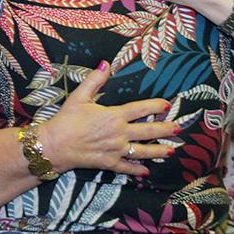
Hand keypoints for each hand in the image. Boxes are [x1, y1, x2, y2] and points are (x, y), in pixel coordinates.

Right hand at [40, 61, 176, 177]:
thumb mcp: (80, 96)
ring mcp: (116, 150)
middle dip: (165, 130)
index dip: (156, 106)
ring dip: (158, 151)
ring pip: (143, 151)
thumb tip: (106, 63)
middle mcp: (119, 133)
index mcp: (114, 115)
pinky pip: (128, 167)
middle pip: (148, 131)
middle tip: (178, 128)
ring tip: (171, 151)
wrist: (55, 145)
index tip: (167, 105)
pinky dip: (138, 169)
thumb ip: (95, 79)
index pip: (141, 109)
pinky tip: (147, 170)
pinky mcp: (109, 163)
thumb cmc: (66, 119)